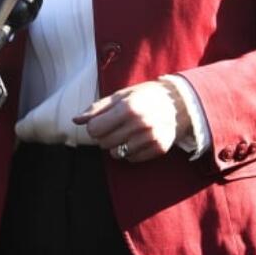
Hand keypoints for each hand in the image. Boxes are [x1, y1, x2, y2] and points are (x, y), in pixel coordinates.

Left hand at [73, 80, 191, 161]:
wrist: (180, 102)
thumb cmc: (146, 95)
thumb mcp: (121, 95)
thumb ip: (97, 108)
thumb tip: (75, 120)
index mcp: (128, 107)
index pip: (94, 129)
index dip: (94, 126)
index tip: (102, 122)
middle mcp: (140, 124)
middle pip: (104, 143)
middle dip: (105, 136)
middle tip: (116, 126)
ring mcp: (150, 138)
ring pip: (117, 154)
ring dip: (118, 145)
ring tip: (127, 133)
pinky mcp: (159, 148)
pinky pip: (132, 159)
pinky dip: (131, 152)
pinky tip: (138, 140)